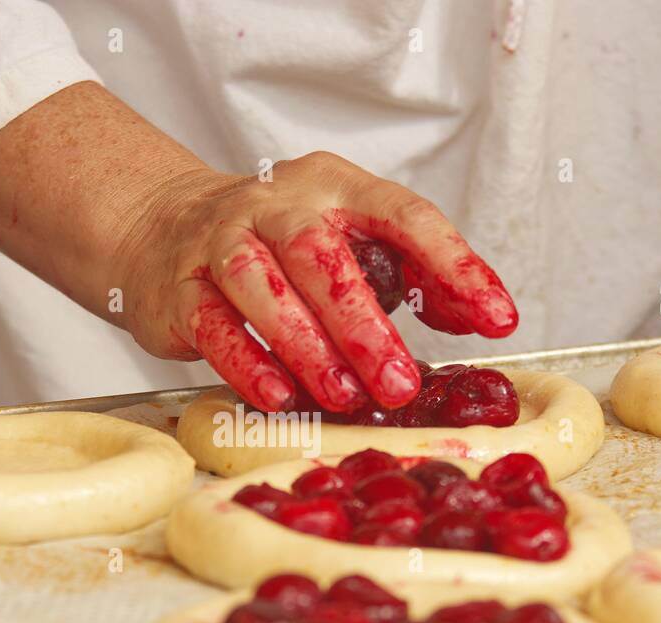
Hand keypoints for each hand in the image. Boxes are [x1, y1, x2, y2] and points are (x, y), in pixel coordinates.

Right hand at [0, 83, 515, 412]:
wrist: (165, 230)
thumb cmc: (278, 248)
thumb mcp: (351, 244)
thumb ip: (414, 276)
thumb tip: (478, 317)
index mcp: (335, 187)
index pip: (405, 215)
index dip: (455, 266)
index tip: (496, 317)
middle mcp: (277, 205)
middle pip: (323, 257)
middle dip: (366, 327)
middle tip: (401, 383)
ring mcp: (221, 242)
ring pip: (263, 288)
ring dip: (308, 348)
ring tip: (345, 396)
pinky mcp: (181, 288)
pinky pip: (215, 326)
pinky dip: (249, 365)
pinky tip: (280, 397)